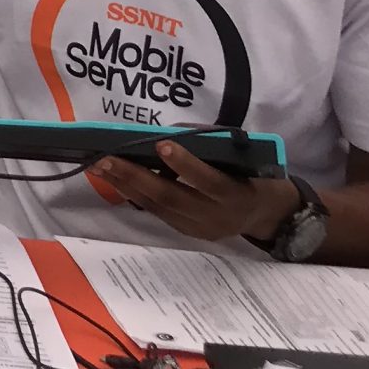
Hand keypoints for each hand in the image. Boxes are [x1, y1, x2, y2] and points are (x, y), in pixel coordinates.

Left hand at [93, 142, 300, 244]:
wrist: (270, 214)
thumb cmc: (254, 175)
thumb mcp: (243, 158)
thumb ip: (211, 148)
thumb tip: (168, 136)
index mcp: (237, 194)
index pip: (210, 181)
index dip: (186, 165)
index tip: (161, 145)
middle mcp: (217, 216)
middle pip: (173, 197)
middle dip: (136, 176)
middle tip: (106, 157)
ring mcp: (201, 228)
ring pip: (159, 207)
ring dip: (125, 185)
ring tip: (98, 167)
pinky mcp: (189, 233)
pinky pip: (159, 213)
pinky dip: (134, 195)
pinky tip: (115, 180)